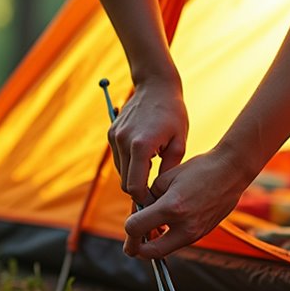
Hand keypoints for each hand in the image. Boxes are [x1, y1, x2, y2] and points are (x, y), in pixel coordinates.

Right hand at [108, 79, 187, 205]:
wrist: (156, 86)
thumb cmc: (173, 114)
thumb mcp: (178, 144)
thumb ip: (168, 171)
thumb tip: (161, 195)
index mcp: (141, 146)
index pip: (135, 187)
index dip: (144, 200)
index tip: (156, 205)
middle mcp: (123, 142)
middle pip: (125, 183)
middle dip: (138, 193)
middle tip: (155, 199)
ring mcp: (114, 137)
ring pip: (120, 172)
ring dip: (133, 178)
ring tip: (152, 179)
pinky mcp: (111, 133)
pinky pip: (118, 159)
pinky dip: (129, 165)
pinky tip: (145, 162)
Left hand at [123, 146, 255, 257]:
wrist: (231, 172)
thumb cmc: (198, 170)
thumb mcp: (165, 179)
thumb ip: (148, 198)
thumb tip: (138, 213)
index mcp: (171, 207)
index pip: (135, 228)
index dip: (127, 228)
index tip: (129, 222)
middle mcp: (184, 226)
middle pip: (150, 253)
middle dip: (137, 249)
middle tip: (132, 242)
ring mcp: (195, 233)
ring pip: (164, 250)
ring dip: (153, 244)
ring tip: (150, 228)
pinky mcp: (202, 234)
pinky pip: (178, 243)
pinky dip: (167, 238)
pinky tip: (166, 224)